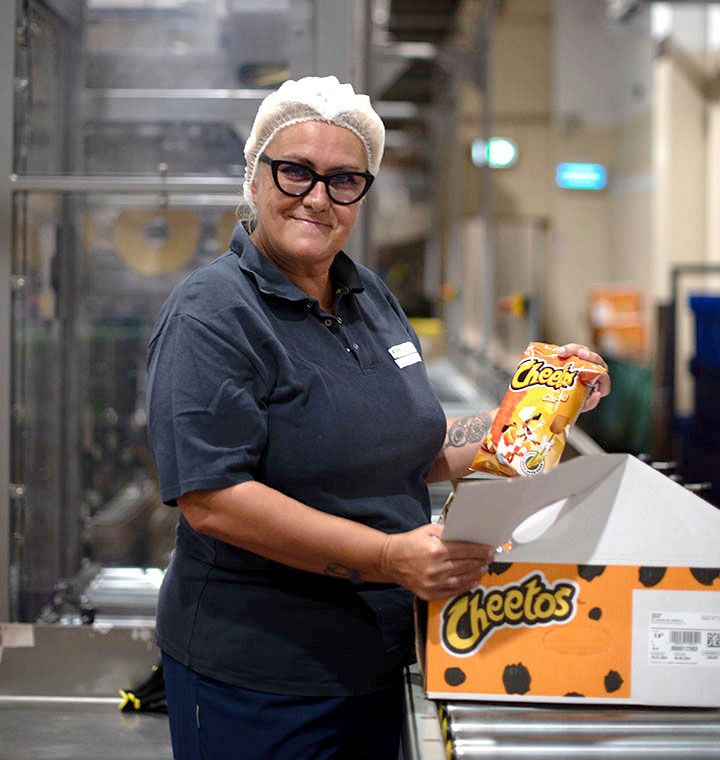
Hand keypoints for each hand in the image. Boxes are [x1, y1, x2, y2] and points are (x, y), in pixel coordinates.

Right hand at [380, 523, 494, 600]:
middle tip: (490, 558)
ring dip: (476, 574)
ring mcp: (433, 583)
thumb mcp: (427, 530)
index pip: (466, 550)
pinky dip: (465, 587)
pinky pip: (452, 591)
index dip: (481, 550)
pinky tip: (472, 581)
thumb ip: (447, 532)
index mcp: (436, 550)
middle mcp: (436, 568)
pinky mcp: (429, 593)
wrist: (390, 560)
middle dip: (481, 561)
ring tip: (483, 568)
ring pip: (462, 579)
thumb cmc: (408, 544)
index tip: (490, 550)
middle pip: (466, 565)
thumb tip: (466, 534)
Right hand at [557, 343, 610, 411]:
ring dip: (575, 350)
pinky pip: (573, 349)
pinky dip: (566, 350)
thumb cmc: (568, 403)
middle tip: (580, 354)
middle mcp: (593, 371)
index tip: (598, 376)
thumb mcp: (578, 407)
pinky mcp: (573, 356)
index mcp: (598, 384)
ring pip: (584, 351)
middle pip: (597, 361)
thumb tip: (597, 394)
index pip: (605, 380)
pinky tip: (558, 352)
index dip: (603, 378)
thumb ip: (589, 404)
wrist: (552, 395)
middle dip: (590, 356)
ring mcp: (583, 362)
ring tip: (562, 351)